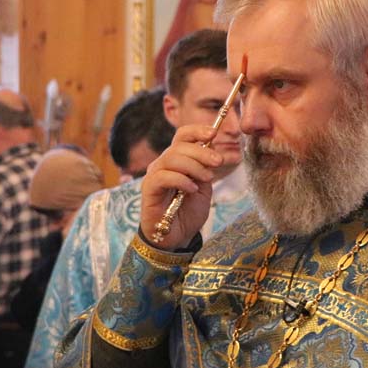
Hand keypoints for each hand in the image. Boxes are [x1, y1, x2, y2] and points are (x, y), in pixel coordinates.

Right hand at [140, 124, 223, 249]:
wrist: (178, 237)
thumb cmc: (188, 212)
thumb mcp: (203, 187)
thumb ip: (205, 169)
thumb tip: (213, 149)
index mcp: (176, 160)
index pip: (182, 136)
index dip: (197, 131)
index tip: (214, 133)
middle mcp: (163, 164)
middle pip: (179, 145)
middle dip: (202, 151)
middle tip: (218, 162)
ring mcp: (154, 176)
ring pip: (171, 158)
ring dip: (194, 166)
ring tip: (207, 179)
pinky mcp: (148, 189)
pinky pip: (163, 176)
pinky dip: (181, 180)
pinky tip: (192, 189)